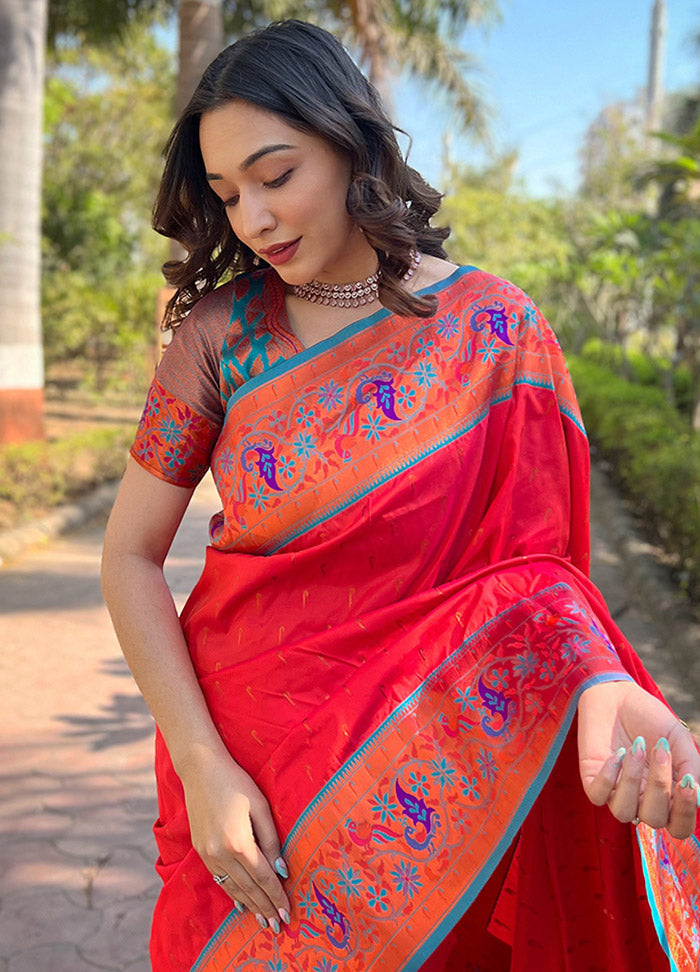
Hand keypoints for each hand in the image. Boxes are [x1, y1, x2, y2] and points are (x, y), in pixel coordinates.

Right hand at [180, 750, 290, 932]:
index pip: (262, 878)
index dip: (276, 897)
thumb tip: (281, 871)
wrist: (200, 770)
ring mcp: (207, 854)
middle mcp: (220, 854)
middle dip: (264, 908)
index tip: (287, 913)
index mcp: (238, 843)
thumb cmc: (236, 783)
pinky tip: (240, 902)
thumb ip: (271, 841)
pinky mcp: (200, 850)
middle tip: (277, 926)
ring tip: (262, 920)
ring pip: (232, 887)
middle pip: (247, 889)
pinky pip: (219, 879)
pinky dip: (232, 893)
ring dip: (249, 905)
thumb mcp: (260, 807)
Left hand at [578, 679, 699, 838]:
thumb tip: (699, 794)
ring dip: (631, 780)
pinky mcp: (592, 781)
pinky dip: (609, 777)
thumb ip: (691, 766)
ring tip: (636, 747)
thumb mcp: (677, 739)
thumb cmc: (650, 719)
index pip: (679, 826)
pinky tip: (617, 753)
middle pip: (654, 819)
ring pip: (624, 812)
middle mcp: (642, 800)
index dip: (685, 813)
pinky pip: (598, 796)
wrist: (617, 696)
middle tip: (661, 750)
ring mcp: (616, 792)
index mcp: (667, 795)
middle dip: (659, 787)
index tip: (687, 783)